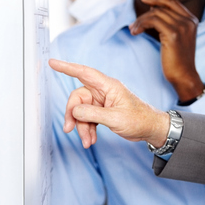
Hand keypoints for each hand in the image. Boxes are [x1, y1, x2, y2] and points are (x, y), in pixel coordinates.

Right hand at [49, 59, 168, 148]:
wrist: (151, 129)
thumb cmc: (139, 119)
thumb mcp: (115, 118)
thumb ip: (93, 113)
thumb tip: (75, 111)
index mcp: (109, 86)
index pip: (84, 73)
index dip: (67, 67)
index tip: (52, 62)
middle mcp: (104, 91)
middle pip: (78, 98)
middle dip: (73, 115)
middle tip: (70, 130)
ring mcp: (103, 101)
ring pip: (82, 111)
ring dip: (81, 127)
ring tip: (87, 141)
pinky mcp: (103, 111)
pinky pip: (88, 118)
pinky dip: (87, 129)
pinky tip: (91, 140)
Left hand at [129, 0, 203, 100]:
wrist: (184, 76)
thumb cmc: (178, 59)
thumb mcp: (178, 37)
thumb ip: (170, 23)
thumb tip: (153, 8)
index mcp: (192, 20)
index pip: (173, 2)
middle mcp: (189, 21)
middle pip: (163, 6)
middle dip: (146, 10)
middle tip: (134, 19)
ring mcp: (182, 26)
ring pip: (156, 13)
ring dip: (140, 20)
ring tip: (134, 29)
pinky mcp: (173, 34)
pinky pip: (153, 21)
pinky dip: (141, 24)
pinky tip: (135, 32)